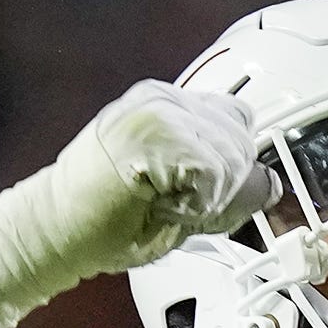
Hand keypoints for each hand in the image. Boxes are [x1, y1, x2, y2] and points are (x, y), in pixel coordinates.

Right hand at [0, 80, 277, 327]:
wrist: (57, 231)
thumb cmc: (105, 219)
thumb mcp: (174, 190)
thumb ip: (221, 178)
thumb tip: (269, 185)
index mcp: (163, 103)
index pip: (235, 119)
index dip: (232, 161)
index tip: (212, 188)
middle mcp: (161, 97)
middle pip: (240, 137)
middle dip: (226, 182)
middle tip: (179, 203)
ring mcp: (159, 111)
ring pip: (233, 156)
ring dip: (212, 196)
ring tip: (166, 204)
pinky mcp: (160, 132)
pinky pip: (218, 172)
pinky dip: (203, 201)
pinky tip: (166, 207)